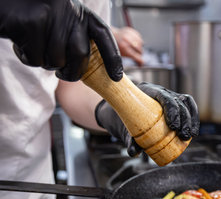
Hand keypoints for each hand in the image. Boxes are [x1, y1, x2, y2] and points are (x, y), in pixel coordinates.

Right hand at [0, 0, 122, 81]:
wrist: (6, 2)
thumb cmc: (36, 15)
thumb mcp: (62, 21)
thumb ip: (76, 38)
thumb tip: (95, 71)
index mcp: (81, 13)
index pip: (103, 35)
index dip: (113, 57)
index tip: (117, 77)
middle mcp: (69, 11)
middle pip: (80, 54)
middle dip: (72, 72)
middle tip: (63, 74)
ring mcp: (49, 15)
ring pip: (56, 60)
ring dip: (45, 62)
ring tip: (35, 47)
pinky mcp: (29, 23)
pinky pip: (35, 58)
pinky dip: (27, 58)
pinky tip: (21, 43)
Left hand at [95, 82, 199, 156]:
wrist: (127, 112)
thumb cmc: (127, 119)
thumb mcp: (127, 128)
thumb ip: (130, 140)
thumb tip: (134, 152)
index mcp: (148, 91)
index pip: (164, 96)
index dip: (172, 110)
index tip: (173, 126)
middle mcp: (162, 92)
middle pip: (178, 101)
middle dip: (184, 119)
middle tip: (183, 135)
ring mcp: (171, 96)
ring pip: (186, 104)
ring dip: (191, 120)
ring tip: (189, 136)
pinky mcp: (177, 104)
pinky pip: (189, 108)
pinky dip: (193, 119)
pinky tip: (194, 132)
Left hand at [112, 26, 143, 65]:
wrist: (108, 36)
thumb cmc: (114, 47)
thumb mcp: (120, 54)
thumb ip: (131, 57)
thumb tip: (140, 63)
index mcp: (124, 48)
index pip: (137, 56)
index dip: (140, 60)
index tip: (142, 62)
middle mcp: (127, 40)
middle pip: (140, 49)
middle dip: (140, 53)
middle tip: (138, 55)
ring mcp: (129, 34)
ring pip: (140, 42)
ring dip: (140, 46)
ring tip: (136, 48)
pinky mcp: (130, 30)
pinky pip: (138, 37)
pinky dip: (138, 40)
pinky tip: (134, 42)